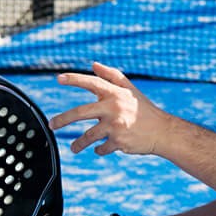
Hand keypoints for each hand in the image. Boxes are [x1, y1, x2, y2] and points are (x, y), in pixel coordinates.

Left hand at [51, 62, 169, 155]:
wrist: (162, 131)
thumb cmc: (144, 110)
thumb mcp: (130, 90)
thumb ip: (112, 76)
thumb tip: (94, 64)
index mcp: (115, 94)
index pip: (92, 83)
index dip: (74, 79)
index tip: (58, 79)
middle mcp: (114, 108)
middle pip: (81, 112)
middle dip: (63, 119)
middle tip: (52, 124)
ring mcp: (115, 126)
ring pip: (87, 136)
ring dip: (78, 144)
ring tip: (74, 148)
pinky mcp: (119, 142)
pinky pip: (101, 148)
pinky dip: (99, 150)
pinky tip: (100, 149)